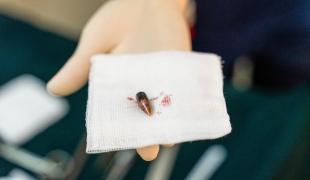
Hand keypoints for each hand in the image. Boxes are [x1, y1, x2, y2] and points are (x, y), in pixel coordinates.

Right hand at [47, 0, 190, 160]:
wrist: (149, 0)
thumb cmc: (119, 18)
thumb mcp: (95, 43)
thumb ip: (79, 67)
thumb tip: (52, 89)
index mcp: (116, 85)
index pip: (116, 114)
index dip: (118, 130)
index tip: (120, 143)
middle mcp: (140, 86)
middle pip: (142, 116)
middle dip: (146, 134)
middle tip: (150, 149)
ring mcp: (161, 80)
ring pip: (164, 109)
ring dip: (168, 124)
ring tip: (170, 137)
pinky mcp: (179, 71)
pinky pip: (183, 92)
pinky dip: (185, 105)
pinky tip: (187, 117)